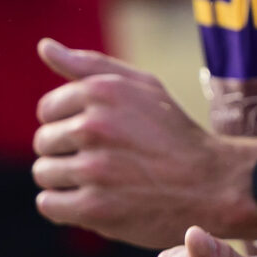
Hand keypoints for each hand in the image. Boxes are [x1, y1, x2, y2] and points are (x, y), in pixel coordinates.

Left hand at [35, 41, 251, 244]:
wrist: (213, 184)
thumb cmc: (174, 133)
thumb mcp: (142, 86)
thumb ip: (89, 65)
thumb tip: (44, 47)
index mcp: (102, 91)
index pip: (47, 110)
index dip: (68, 125)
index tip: (96, 137)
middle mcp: (94, 126)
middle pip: (43, 142)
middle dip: (65, 153)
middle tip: (101, 162)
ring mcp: (94, 169)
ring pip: (43, 174)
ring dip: (64, 181)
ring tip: (97, 182)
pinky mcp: (95, 209)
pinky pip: (48, 204)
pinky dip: (64, 206)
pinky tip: (90, 201)